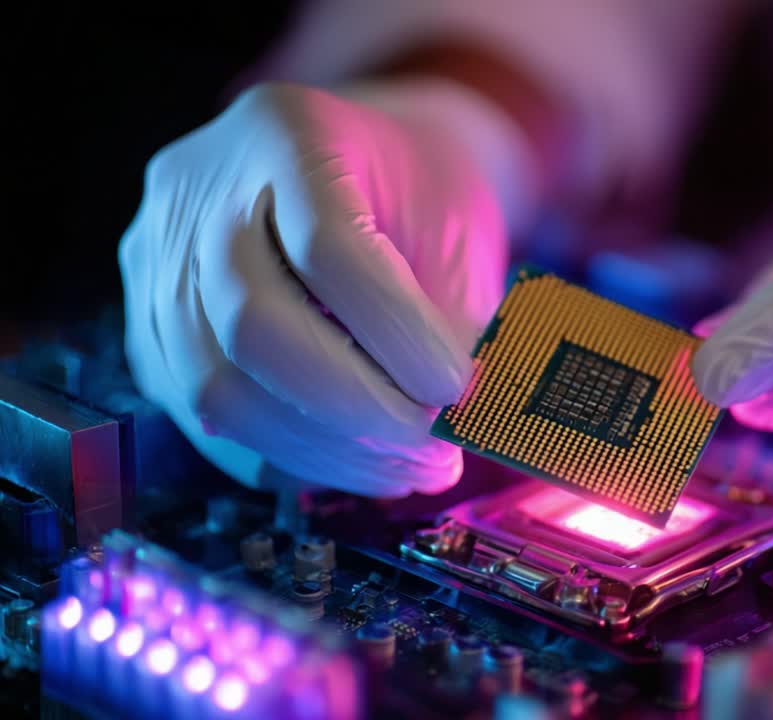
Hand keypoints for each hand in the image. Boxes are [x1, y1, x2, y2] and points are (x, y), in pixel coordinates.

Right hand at [120, 81, 519, 495]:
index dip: (397, 334)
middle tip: (434, 452)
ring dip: (326, 451)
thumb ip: (453, 315)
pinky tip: (360, 465)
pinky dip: (290, 458)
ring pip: (217, 388)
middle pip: (253, 326)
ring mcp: (158, 260)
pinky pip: (206, 421)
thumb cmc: (415, 195)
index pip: (327, 248)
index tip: (458, 387)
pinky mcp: (149, 331)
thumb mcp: (456, 227)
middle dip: (356, 410)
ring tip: (410, 468)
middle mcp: (200, 190)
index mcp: (287, 132)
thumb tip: (448, 424)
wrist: (357, 170)